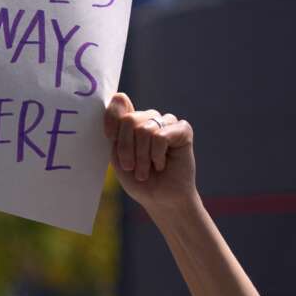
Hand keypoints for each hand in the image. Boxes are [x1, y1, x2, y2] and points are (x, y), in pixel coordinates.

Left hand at [102, 94, 196, 210]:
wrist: (160, 200)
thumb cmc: (138, 180)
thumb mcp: (117, 154)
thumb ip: (115, 127)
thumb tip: (120, 95)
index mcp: (132, 122)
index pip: (118, 107)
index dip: (112, 125)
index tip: (112, 143)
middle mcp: (150, 118)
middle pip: (130, 120)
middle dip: (127, 149)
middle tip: (132, 167)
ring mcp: (167, 122)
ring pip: (145, 130)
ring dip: (142, 157)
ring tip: (147, 170)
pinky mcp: (183, 130)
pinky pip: (161, 136)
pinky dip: (157, 155)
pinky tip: (162, 164)